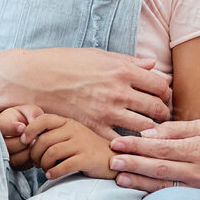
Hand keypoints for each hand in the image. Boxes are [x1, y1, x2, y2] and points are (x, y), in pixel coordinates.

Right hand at [0, 105, 43, 168]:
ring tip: (33, 144)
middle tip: (32, 138)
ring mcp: (1, 155)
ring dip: (27, 152)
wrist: (25, 132)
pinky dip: (29, 161)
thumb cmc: (25, 118)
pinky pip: (20, 166)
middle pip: (7, 145)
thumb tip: (33, 123)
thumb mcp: (29, 110)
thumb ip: (32, 113)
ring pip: (13, 159)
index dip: (10, 128)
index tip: (22, 127)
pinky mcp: (10, 165)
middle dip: (22, 142)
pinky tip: (33, 152)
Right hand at [4, 48, 170, 135]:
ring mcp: (107, 112)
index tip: (161, 98)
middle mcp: (119, 91)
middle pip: (158, 108)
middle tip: (159, 118)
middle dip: (162, 114)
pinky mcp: (93, 128)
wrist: (33, 78)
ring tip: (146, 132)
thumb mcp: (98, 55)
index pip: (161, 85)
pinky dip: (129, 145)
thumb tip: (153, 65)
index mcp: (122, 70)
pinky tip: (128, 143)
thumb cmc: (64, 63)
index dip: (165, 94)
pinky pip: (121, 142)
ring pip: (145, 127)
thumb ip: (128, 61)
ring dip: (150, 131)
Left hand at [24, 115, 116, 179]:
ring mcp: (81, 144)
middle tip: (36, 163)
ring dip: (43, 165)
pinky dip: (53, 172)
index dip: (30, 129)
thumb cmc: (87, 150)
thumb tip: (29, 143)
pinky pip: (63, 166)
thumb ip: (54, 136)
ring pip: (51, 153)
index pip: (43, 119)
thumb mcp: (72, 137)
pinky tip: (51, 175)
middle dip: (35, 154)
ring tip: (45, 170)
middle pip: (44, 140)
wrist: (114, 160)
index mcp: (69, 123)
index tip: (24, 141)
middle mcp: (75, 130)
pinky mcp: (87, 159)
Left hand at [108, 121, 199, 198]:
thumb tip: (148, 133)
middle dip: (133, 163)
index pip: (162, 147)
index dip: (138, 145)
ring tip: (119, 178)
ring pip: (164, 185)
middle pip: (159, 167)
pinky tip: (138, 192)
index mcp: (199, 148)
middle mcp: (199, 169)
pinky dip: (154, 195)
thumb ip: (177, 130)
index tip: (118, 143)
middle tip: (111, 160)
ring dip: (139, 182)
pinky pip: (174, 197)